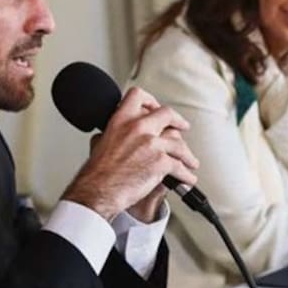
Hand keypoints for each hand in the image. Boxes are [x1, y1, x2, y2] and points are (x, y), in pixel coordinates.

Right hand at [62, 87, 198, 221]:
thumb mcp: (99, 143)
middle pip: (167, 114)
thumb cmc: (97, 173)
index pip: (138, 96)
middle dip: (178, 121)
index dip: (151, 101)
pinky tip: (187, 178)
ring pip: (178, 143)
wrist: (98, 191)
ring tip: (190, 161)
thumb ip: (110, 134)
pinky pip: (180, 165)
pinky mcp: (160, 161)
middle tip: (183, 126)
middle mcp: (138, 127)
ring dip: (187, 154)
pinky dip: (186, 175)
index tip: (156, 107)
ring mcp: (151, 143)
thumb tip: (110, 134)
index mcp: (121, 120)